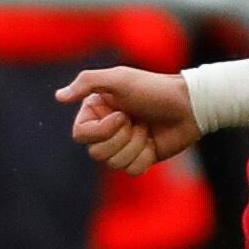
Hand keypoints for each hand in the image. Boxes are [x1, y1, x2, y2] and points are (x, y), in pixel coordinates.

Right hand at [56, 65, 203, 174]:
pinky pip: (131, 170)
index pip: (80, 135)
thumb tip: (59, 97)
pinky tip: (153, 142)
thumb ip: (86, 82)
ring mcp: (122, 145)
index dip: (102, 130)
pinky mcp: (139, 158)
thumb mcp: (119, 78)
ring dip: (135, 145)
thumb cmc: (154, 89)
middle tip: (138, 120)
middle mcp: (105, 129)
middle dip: (122, 138)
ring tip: (147, 128)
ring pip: (114, 164)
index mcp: (96, 111)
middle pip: (96, 153)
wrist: (189, 105)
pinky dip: (144, 156)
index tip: (122, 114)